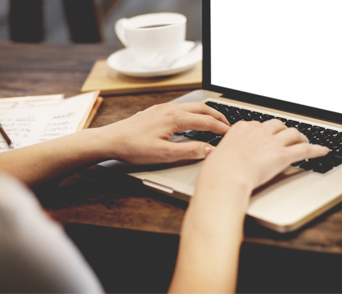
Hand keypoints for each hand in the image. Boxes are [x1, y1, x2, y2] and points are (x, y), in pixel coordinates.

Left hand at [98, 102, 229, 164]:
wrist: (110, 140)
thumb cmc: (133, 148)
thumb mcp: (164, 154)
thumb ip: (190, 151)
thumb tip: (209, 150)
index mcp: (175, 118)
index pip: (206, 122)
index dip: (221, 129)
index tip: (231, 135)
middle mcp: (170, 109)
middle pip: (203, 108)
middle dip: (218, 116)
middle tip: (229, 125)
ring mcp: (163, 108)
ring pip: (192, 106)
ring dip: (206, 113)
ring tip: (214, 122)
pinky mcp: (156, 111)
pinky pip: (182, 108)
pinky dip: (194, 113)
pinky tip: (192, 121)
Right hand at [197, 119, 329, 196]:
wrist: (224, 177)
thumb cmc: (217, 171)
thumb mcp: (217, 156)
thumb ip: (224, 154)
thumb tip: (220, 160)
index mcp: (242, 128)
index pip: (258, 124)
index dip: (265, 131)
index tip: (267, 135)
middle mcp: (258, 131)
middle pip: (278, 125)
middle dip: (284, 130)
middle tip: (287, 137)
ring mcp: (271, 142)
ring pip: (293, 133)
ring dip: (301, 137)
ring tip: (304, 141)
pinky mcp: (282, 155)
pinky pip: (305, 149)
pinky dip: (316, 150)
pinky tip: (322, 151)